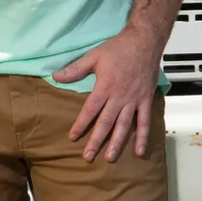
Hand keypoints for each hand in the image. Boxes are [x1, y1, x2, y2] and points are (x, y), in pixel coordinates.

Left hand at [52, 27, 162, 162]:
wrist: (144, 42)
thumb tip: (55, 76)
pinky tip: (140, 152)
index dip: (81, 124)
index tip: (72, 137)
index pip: (90, 110)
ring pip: (124, 126)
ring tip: (110, 158)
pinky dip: (143, 137)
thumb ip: (75, 69)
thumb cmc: (118, 48)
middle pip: (106, 122)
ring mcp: (134, 100)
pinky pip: (145, 121)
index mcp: (105, 86)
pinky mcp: (145, 100)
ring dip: (117, 143)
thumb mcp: (94, 56)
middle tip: (88, 157)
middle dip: (96, 141)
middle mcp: (119, 96)